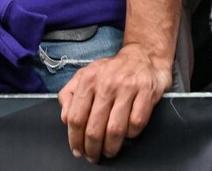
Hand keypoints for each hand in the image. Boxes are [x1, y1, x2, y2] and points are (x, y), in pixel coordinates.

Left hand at [57, 41, 167, 162]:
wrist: (142, 55)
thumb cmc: (112, 70)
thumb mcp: (85, 74)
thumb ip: (69, 93)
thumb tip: (64, 117)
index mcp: (89, 80)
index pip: (76, 117)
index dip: (74, 139)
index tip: (77, 150)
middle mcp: (107, 83)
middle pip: (94, 128)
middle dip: (92, 148)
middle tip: (93, 156)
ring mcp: (128, 88)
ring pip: (115, 130)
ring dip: (110, 147)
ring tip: (108, 152)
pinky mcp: (147, 92)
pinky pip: (136, 123)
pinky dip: (131, 134)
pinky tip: (127, 135)